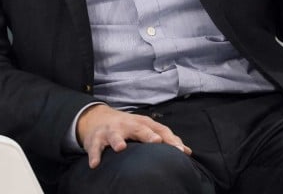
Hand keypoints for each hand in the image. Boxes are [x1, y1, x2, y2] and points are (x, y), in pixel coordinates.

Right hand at [76, 104, 190, 168]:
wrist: (98, 118)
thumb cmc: (128, 127)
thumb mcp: (146, 128)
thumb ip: (165, 139)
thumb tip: (188, 152)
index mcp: (142, 123)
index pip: (159, 130)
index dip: (170, 140)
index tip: (181, 151)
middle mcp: (128, 125)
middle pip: (139, 128)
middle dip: (147, 134)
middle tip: (156, 141)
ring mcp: (111, 131)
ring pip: (114, 135)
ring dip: (117, 140)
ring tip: (121, 148)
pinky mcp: (96, 139)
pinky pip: (95, 148)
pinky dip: (95, 155)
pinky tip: (95, 164)